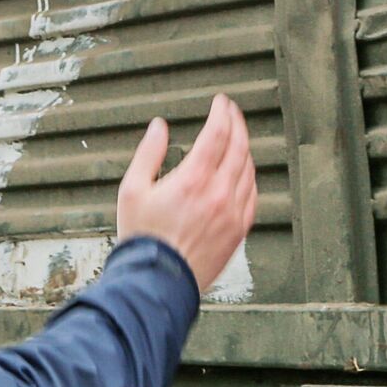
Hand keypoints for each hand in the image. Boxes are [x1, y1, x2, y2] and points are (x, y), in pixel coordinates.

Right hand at [116, 95, 256, 291]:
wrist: (158, 283)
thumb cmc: (143, 239)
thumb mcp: (132, 190)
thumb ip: (148, 154)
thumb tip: (159, 128)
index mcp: (193, 179)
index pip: (218, 134)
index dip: (222, 112)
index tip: (221, 102)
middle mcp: (219, 193)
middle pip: (239, 147)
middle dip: (237, 124)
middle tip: (232, 112)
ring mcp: (233, 213)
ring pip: (249, 170)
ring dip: (245, 148)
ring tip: (238, 138)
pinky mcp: (238, 232)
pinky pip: (253, 196)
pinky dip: (251, 177)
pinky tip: (244, 173)